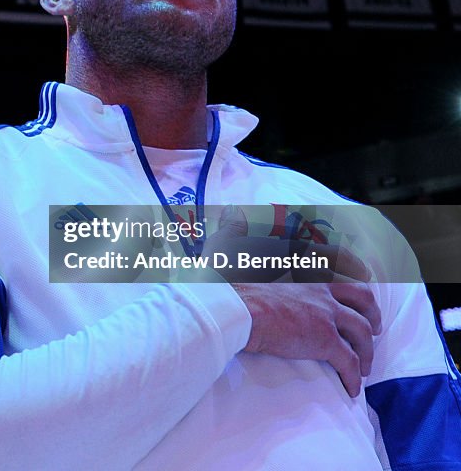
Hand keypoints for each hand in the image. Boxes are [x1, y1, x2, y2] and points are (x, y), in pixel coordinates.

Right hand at [211, 207, 381, 396]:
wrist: (229, 308)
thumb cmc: (226, 280)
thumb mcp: (231, 245)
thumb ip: (236, 228)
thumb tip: (231, 212)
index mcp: (302, 263)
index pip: (341, 260)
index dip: (356, 270)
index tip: (365, 277)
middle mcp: (321, 285)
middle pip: (362, 297)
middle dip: (372, 313)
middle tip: (373, 326)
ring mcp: (326, 312)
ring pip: (362, 332)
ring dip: (367, 350)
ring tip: (364, 364)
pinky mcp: (324, 339)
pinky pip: (349, 360)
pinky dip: (353, 376)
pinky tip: (351, 387)